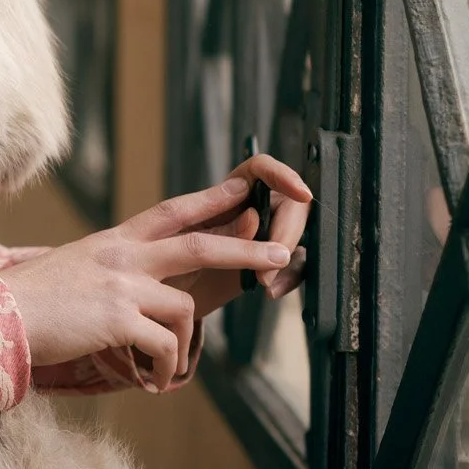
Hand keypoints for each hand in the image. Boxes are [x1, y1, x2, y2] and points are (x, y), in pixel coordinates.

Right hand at [1, 170, 307, 389]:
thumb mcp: (78, 271)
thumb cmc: (33, 303)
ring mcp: (122, 284)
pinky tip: (148, 380)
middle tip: (282, 254)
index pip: (172, 211)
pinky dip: (162, 367)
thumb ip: (115, 273)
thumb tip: (144, 295)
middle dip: (247, 248)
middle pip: (201, 243)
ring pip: (184, 308)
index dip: (213, 198)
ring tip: (161, 367)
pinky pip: (164, 345)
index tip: (247, 186)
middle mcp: (123, 255)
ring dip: (181, 345)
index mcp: (114, 241)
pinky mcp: (118, 318)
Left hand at [171, 150, 311, 315]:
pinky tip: (270, 290)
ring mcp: (265, 234)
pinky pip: (295, 263)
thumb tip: (253, 216)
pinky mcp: (271, 260)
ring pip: (297, 234)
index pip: (261, 170)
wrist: (166, 297)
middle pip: (288, 204)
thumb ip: (222, 228)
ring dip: (288, 260)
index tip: (302, 194)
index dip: (283, 175)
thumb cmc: (168, 261)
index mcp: (230, 190)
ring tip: (264, 283)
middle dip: (286, 233)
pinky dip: (288, 278)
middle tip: (271, 263)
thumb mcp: (186, 243)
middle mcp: (253, 207)